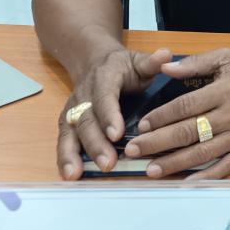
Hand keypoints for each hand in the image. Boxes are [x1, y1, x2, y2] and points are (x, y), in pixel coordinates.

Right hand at [56, 47, 171, 179]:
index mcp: (104, 79)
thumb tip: (166, 55)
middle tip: (108, 163)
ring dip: (72, 154)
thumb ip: (151, 62)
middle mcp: (84, 95)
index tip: (117, 134)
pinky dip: (63, 157)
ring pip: (70, 132)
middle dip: (96, 144)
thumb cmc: (122, 66)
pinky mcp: (68, 122)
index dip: (109, 116)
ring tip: (76, 174)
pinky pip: (63, 140)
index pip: (105, 98)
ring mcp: (73, 109)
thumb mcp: (138, 61)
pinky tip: (68, 174)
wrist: (95, 62)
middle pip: (87, 121)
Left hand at [123, 49, 229, 179]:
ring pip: (204, 152)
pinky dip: (206, 176)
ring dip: (175, 162)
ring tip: (151, 169)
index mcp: (226, 89)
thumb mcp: (227, 57)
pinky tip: (186, 182)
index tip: (143, 125)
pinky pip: (227, 166)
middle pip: (190, 131)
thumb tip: (165, 68)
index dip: (162, 116)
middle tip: (134, 150)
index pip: (186, 106)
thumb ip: (196, 62)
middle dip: (158, 142)